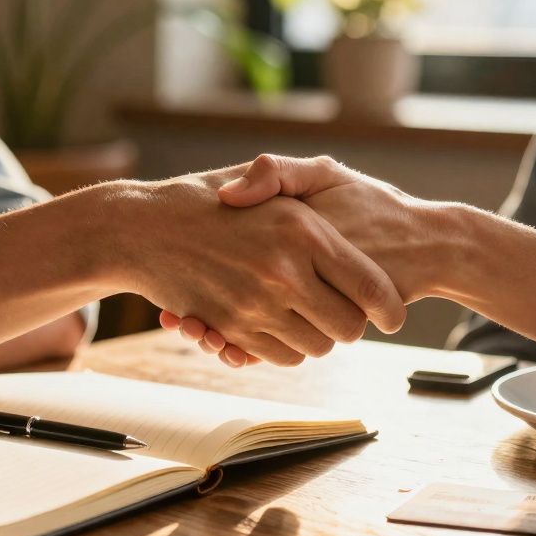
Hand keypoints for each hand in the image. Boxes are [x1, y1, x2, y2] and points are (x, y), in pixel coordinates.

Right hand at [115, 164, 406, 365]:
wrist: (142, 229)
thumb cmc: (208, 198)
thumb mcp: (266, 180)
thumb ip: (319, 204)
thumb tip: (356, 246)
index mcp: (303, 230)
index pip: (371, 287)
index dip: (390, 308)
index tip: (394, 314)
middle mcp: (283, 270)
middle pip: (348, 328)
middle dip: (351, 325)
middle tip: (344, 310)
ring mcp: (256, 303)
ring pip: (315, 347)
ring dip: (317, 336)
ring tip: (307, 312)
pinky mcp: (231, 328)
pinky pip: (280, 355)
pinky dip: (285, 346)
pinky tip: (278, 321)